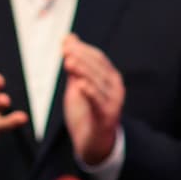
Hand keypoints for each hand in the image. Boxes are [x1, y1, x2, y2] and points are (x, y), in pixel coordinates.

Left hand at [61, 34, 122, 167]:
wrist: (92, 141)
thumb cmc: (86, 110)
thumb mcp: (78, 84)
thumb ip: (74, 63)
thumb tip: (68, 38)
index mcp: (110, 78)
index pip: (98, 59)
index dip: (82, 49)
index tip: (66, 42)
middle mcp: (115, 88)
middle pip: (98, 69)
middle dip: (81, 58)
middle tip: (65, 50)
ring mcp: (113, 103)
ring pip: (98, 84)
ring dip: (84, 72)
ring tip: (69, 62)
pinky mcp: (106, 117)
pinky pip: (98, 103)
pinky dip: (90, 93)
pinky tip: (79, 85)